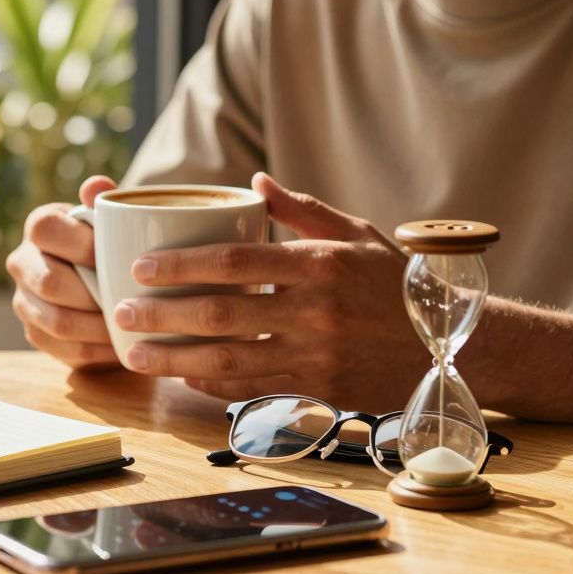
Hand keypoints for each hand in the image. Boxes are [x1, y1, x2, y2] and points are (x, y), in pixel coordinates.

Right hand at [8, 175, 120, 369]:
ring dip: (98, 327)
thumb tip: (98, 187)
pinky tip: (122, 344)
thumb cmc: (108, 242)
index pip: (46, 230)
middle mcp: (21, 262)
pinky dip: (98, 350)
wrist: (98, 278)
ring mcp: (23, 301)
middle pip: (50, 282)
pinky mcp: (35, 334)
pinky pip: (65, 349)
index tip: (119, 256)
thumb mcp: (109, 219)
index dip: (83, 245)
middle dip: (94, 294)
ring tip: (129, 325)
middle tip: (130, 299)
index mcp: (38, 226)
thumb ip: (106, 202)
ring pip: (57, 321)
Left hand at [113, 173, 423, 410]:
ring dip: (174, 359)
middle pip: (220, 314)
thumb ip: (302, 210)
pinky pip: (252, 389)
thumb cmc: (394, 283)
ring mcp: (315, 355)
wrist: (452, 345)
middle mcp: (313, 311)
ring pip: (228, 361)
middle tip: (120, 314)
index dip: (181, 265)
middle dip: (162, 316)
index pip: (234, 262)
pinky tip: (183, 375)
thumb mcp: (356, 235)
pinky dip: (212, 383)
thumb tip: (255, 183)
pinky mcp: (317, 390)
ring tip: (134, 355)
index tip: (140, 269)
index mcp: (318, 264)